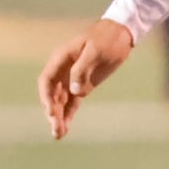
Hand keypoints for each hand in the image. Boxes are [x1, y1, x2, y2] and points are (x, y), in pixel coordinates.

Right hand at [37, 19, 133, 139]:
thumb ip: (82, 70)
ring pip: (61, 100)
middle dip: (52, 112)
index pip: (47, 81)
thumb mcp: (96, 51)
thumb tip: (74, 91)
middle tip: (56, 130)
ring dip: (59, 116)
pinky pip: (73, 101)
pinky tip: (66, 126)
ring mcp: (73, 78)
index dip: (46, 97)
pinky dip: (69, 113)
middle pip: (52, 94)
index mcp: (61, 59)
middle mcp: (63, 70)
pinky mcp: (84, 84)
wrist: (121, 34)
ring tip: (58, 135)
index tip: (51, 112)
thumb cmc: (107, 39)